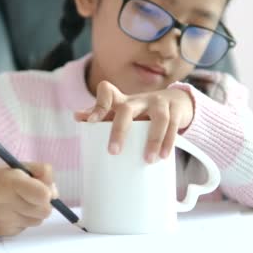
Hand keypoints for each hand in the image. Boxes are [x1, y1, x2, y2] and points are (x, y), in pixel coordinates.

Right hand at [0, 163, 57, 236]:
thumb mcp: (15, 167)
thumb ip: (40, 173)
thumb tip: (54, 193)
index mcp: (9, 182)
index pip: (43, 195)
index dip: (47, 191)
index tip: (42, 186)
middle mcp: (4, 203)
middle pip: (44, 211)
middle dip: (43, 202)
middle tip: (32, 194)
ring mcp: (2, 220)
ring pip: (37, 221)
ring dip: (34, 211)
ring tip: (19, 201)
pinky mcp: (1, 232)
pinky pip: (25, 227)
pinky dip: (23, 219)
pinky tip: (10, 210)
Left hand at [74, 81, 193, 163]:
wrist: (176, 101)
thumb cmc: (142, 111)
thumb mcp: (124, 111)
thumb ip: (103, 114)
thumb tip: (76, 116)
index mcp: (124, 100)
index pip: (107, 93)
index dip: (98, 105)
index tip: (91, 121)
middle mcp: (140, 99)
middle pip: (127, 110)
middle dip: (119, 130)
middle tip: (113, 152)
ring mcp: (159, 103)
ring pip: (158, 118)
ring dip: (153, 139)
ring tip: (147, 160)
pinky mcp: (175, 109)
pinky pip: (173, 125)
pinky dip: (168, 141)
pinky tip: (163, 156)